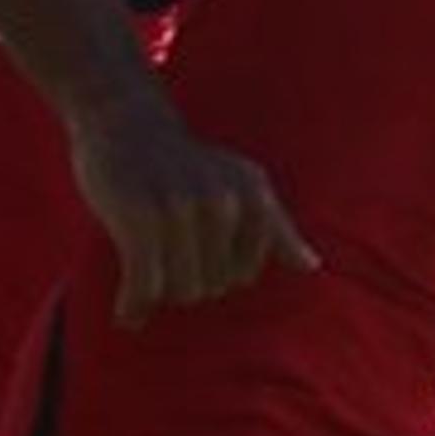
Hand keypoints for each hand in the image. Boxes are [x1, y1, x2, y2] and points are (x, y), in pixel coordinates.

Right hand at [69, 89, 317, 326]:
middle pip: (214, 286)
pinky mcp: (139, 218)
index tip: (194, 253)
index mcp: (251, 195)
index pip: (245, 274)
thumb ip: (277, 228)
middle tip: (162, 255)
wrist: (123, 121)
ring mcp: (180, 209)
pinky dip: (134, 304)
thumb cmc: (186, 165)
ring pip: (182, 290)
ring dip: (159, 292)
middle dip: (187, 281)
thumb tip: (311, 266)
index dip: (217, 273)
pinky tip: (127, 314)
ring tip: (145, 270)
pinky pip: (145, 285)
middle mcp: (221, 202)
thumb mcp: (242, 184)